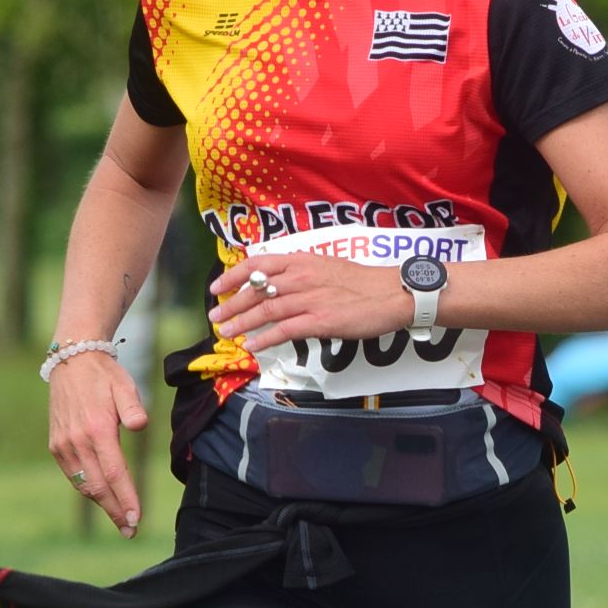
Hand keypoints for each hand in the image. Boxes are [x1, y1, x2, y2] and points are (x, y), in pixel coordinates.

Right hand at [45, 348, 146, 536]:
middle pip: (97, 487)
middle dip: (115, 511)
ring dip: (102, 504)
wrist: (71, 361)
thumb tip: (140, 425)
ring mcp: (63, 445)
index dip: (125, 498)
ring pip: (83, 484)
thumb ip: (133, 407)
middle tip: (130, 530)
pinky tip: (102, 498)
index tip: (136, 518)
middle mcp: (77, 441)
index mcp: (96, 429)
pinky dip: (87, 489)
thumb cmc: (105, 376)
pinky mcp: (56, 445)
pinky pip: (73, 475)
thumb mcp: (124, 385)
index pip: (114, 473)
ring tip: (119, 520)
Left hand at [206, 252, 413, 349]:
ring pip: (266, 311)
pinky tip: (252, 347)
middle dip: (231, 304)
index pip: (257, 263)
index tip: (216, 286)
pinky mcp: (321, 321)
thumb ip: (301, 271)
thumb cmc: (363, 282)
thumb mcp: (327, 266)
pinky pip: (285, 331)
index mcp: (302, 260)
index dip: (233, 275)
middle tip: (215, 316)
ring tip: (226, 333)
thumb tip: (278, 280)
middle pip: (256, 290)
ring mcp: (311, 299)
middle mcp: (302, 277)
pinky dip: (265, 339)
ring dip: (241, 323)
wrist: (393, 293)